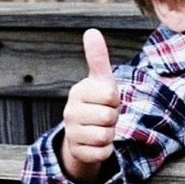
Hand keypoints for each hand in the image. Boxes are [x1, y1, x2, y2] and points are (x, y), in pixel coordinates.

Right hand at [61, 28, 119, 183]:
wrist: (84, 133)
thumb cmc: (97, 102)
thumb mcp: (101, 80)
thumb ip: (98, 57)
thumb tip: (91, 31)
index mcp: (77, 92)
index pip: (111, 95)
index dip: (115, 99)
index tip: (106, 100)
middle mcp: (70, 112)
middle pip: (110, 117)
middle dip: (113, 118)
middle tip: (104, 116)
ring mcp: (71, 133)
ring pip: (107, 135)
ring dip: (110, 134)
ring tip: (101, 128)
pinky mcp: (77, 152)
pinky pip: (103, 152)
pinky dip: (106, 149)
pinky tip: (97, 143)